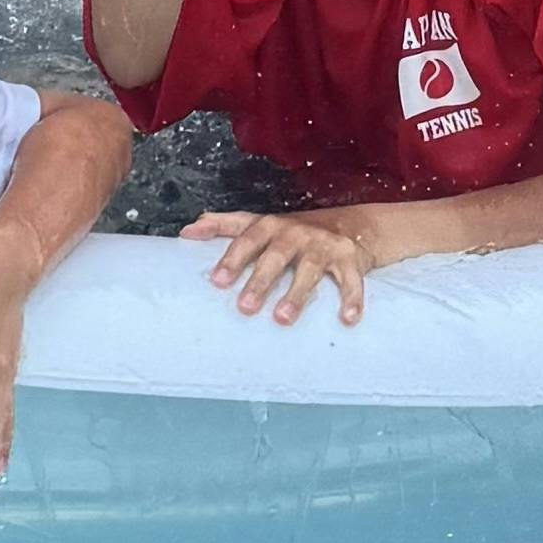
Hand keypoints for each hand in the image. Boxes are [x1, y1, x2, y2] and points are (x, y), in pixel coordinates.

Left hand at [185, 205, 373, 326]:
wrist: (356, 224)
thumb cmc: (297, 231)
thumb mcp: (261, 223)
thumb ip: (224, 225)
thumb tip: (186, 232)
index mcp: (271, 226)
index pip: (247, 238)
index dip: (232, 258)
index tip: (217, 281)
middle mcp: (297, 233)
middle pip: (276, 256)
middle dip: (260, 281)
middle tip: (244, 308)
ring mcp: (325, 245)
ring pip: (309, 269)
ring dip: (296, 294)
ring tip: (282, 319)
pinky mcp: (351, 259)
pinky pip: (351, 280)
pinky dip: (351, 298)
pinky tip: (347, 318)